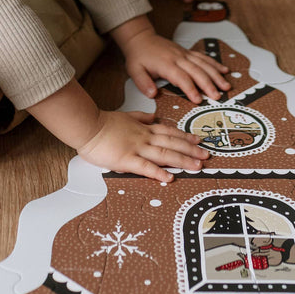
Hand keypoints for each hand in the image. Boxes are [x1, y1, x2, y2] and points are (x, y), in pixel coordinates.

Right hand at [77, 109, 208, 181]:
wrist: (88, 126)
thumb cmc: (104, 123)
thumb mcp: (126, 115)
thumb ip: (140, 117)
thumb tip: (153, 116)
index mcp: (144, 128)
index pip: (169, 132)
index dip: (184, 136)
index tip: (198, 140)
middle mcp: (144, 137)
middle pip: (172, 143)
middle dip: (191, 150)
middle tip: (206, 155)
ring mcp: (136, 148)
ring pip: (164, 154)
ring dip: (182, 160)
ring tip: (197, 166)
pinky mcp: (126, 160)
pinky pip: (145, 167)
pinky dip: (159, 172)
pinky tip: (170, 178)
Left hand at [114, 17, 231, 103]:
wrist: (141, 38)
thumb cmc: (139, 56)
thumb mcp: (134, 70)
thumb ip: (143, 83)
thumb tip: (152, 94)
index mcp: (166, 64)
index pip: (181, 78)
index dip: (191, 89)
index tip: (198, 100)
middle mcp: (178, 58)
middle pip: (197, 71)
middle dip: (209, 84)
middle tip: (218, 96)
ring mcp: (184, 54)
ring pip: (203, 64)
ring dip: (216, 75)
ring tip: (226, 86)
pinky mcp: (187, 52)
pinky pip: (203, 57)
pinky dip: (215, 64)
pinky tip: (224, 70)